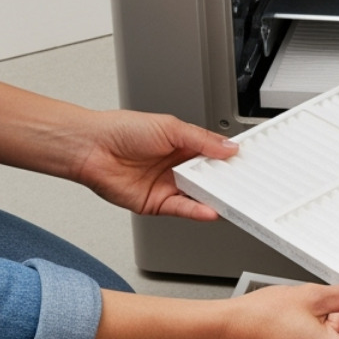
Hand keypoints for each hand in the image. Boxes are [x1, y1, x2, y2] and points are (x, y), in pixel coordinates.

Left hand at [74, 110, 237, 219]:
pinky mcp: (157, 204)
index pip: (214, 154)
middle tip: (245, 185)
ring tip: (232, 200)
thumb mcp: (170, 127)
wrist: (91, 148)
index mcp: (183, 145)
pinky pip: (182, 209)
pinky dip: (196, 211)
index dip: (229, 159)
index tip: (247, 163)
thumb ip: (201, 140)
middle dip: (226, 182)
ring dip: (214, 199)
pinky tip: (209, 210)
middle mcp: (177, 167)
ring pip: (198, 196)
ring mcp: (168, 186)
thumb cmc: (121, 130)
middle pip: (210, 178)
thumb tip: (227, 147)